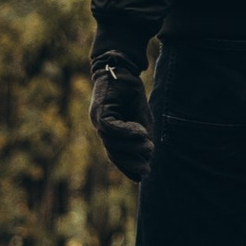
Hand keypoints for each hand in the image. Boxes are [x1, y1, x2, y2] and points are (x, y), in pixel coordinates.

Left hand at [89, 56, 153, 183]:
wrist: (120, 67)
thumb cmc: (129, 90)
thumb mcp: (141, 114)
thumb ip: (142, 132)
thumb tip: (148, 152)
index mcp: (108, 129)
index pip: (115, 153)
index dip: (127, 166)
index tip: (141, 177)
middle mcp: (100, 126)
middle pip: (113, 151)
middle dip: (129, 163)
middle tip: (146, 172)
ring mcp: (98, 118)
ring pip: (111, 142)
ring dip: (131, 147)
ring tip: (148, 150)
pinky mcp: (99, 110)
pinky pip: (111, 128)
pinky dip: (126, 133)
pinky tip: (141, 134)